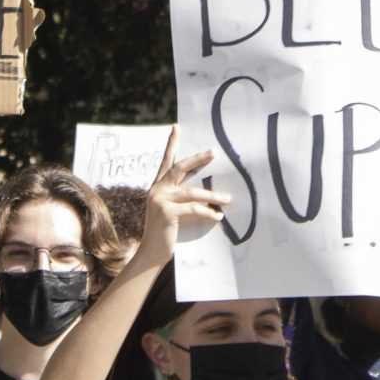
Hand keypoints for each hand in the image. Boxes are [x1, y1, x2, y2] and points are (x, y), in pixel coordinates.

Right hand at [140, 136, 230, 261]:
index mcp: (158, 186)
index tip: (177, 127)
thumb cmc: (165, 232)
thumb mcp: (172, 210)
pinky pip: (193, 209)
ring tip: (228, 198)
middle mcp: (157, 190)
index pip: (166, 160)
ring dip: (213, 195)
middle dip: (198, 159)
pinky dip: (208, 212)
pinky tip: (218, 216)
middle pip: (180, 168)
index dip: (172, 143)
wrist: (151, 252)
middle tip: (214, 152)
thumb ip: (182, 197)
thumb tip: (206, 191)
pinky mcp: (166, 213)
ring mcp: (160, 201)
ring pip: (192, 192)